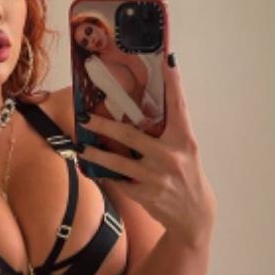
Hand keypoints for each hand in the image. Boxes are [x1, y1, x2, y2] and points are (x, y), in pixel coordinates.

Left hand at [79, 52, 216, 247]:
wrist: (194, 214)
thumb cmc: (185, 174)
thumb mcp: (184, 150)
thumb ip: (167, 131)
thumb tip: (141, 107)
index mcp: (183, 139)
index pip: (178, 106)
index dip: (174, 83)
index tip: (168, 61)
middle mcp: (171, 156)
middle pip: (131, 135)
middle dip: (104, 127)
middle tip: (85, 117)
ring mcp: (156, 176)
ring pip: (117, 163)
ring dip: (95, 155)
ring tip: (80, 147)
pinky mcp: (146, 194)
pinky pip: (119, 181)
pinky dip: (105, 175)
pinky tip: (93, 169)